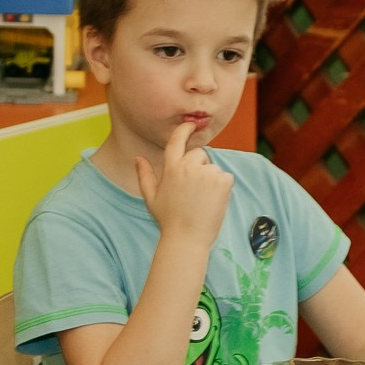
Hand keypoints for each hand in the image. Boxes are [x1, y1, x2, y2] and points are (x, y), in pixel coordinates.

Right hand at [135, 122, 233, 244]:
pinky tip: (214, 202)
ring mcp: (206, 173)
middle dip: (199, 166)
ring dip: (211, 180)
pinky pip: (226, 177)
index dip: (184, 130)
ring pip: (213, 168)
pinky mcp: (222, 180)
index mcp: (171, 168)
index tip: (190, 125)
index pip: (177, 141)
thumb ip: (145, 175)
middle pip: (199, 154)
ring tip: (203, 201)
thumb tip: (138, 158)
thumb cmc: (169, 220)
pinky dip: (223, 187)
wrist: (187, 239)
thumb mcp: (151, 198)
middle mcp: (188, 166)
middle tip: (195, 191)